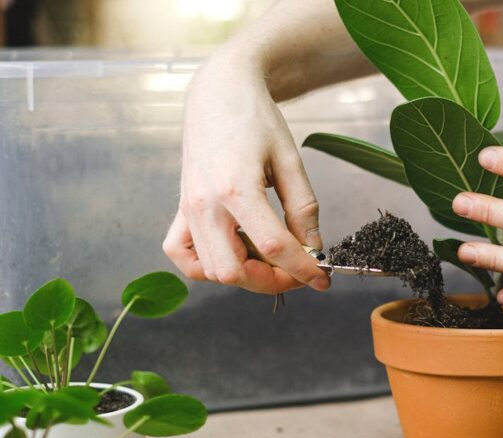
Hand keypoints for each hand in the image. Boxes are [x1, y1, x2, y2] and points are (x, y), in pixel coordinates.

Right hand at [163, 52, 329, 293]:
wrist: (220, 91)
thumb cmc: (256, 119)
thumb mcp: (290, 160)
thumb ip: (303, 208)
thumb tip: (312, 248)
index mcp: (236, 187)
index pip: (273, 246)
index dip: (303, 269)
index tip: (322, 278)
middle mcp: (203, 203)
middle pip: (234, 271)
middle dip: (271, 281)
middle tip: (296, 271)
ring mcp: (187, 208)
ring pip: (210, 270)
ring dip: (244, 274)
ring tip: (270, 255)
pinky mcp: (179, 208)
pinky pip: (182, 254)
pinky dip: (206, 265)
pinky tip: (233, 251)